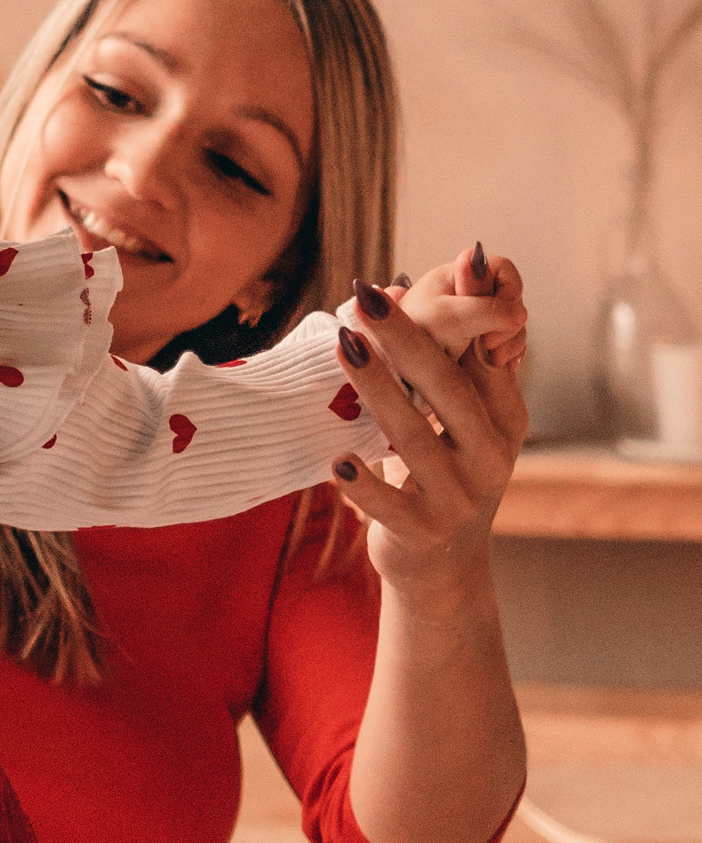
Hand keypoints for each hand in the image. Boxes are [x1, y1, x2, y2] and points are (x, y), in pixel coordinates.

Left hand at [331, 243, 528, 595]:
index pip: (478, 360)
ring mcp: (458, 498)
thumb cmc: (447, 472)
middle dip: (408, 339)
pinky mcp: (423, 532)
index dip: (454, 317)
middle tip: (367, 299)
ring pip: (413, 438)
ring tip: (343, 347)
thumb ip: (456, 361)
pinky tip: (340, 460)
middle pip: (446, 389)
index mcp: (502, 420)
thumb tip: (419, 281)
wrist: (445, 566)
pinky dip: (365, 486)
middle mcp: (489, 457)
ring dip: (377, 390)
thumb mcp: (467, 422)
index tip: (420, 275)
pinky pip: (390, 506)